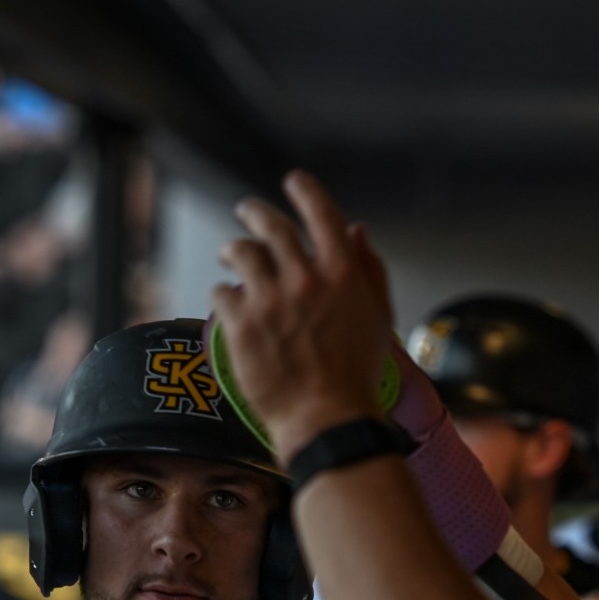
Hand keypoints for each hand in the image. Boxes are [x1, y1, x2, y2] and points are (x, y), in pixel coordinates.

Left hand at [210, 171, 395, 461]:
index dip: (305, 191)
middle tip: (246, 212)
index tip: (293, 181)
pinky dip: (223, 294)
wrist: (327, 418)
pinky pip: (221, 293)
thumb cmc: (357, 373)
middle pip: (271, 226)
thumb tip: (357, 231)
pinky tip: (227, 303)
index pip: (321, 213)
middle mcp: (304, 279)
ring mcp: (269, 301)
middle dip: (254, 213)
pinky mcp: (240, 325)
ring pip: (240, 253)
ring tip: (229, 256)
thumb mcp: (377, 316)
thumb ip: (368, 269)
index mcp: (342, 273)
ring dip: (233, 250)